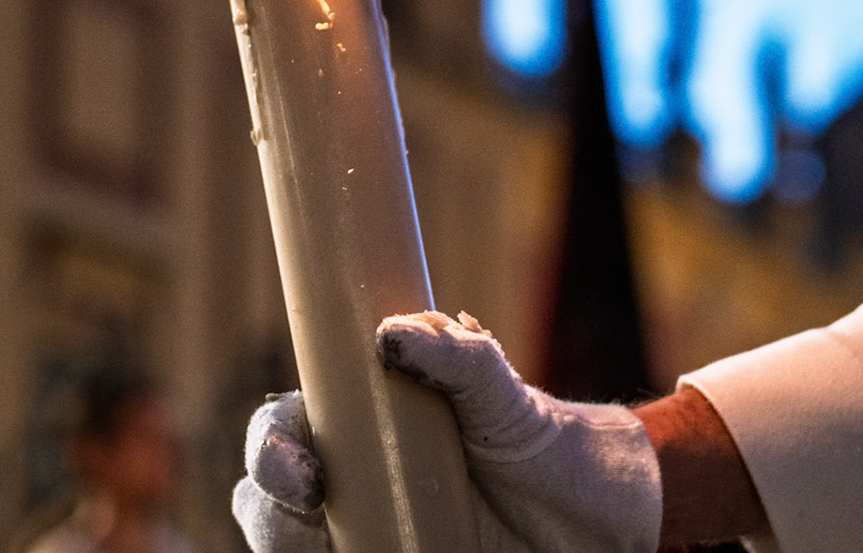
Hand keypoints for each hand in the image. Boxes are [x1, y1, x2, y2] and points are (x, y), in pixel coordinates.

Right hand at [232, 312, 661, 552]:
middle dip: (270, 504)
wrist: (595, 514)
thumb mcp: (504, 392)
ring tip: (354, 546)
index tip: (305, 467)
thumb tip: (391, 332)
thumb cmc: (538, 439)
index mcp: (354, 426)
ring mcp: (366, 533)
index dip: (271, 444)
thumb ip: (458, 356)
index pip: (282, 430)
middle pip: (267, 498)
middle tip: (311, 503)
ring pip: (293, 546)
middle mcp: (348, 482)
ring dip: (294, 544)